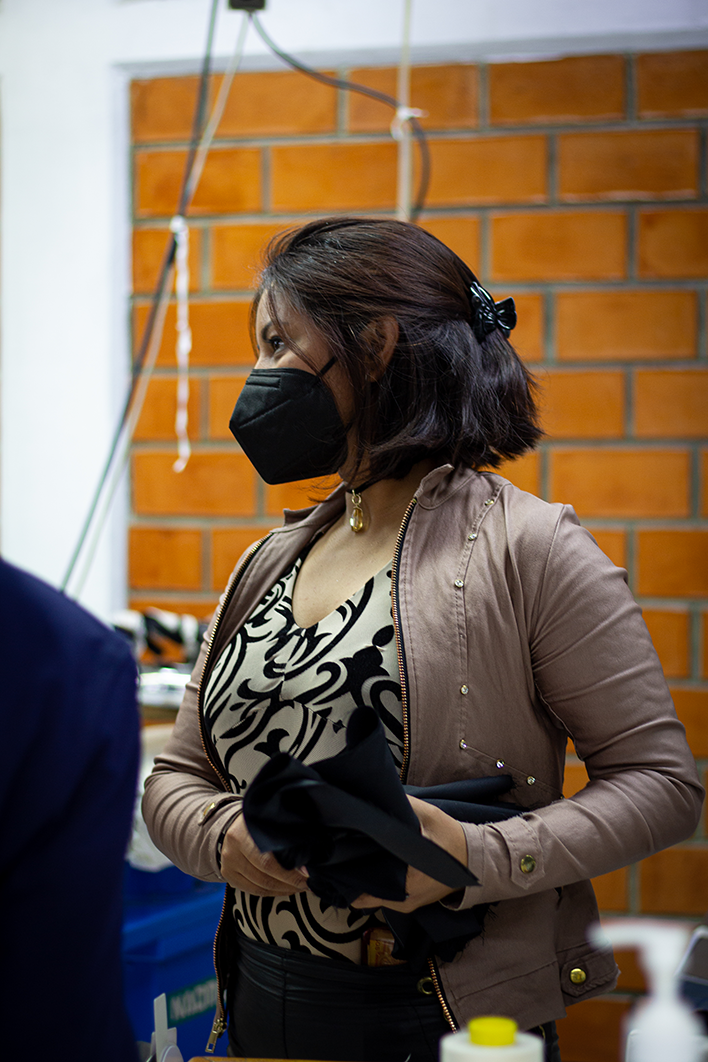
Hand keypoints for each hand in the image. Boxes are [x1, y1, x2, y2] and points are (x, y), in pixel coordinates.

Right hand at [221, 813, 308, 895]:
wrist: (235, 823)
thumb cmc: (260, 822)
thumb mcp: (271, 821)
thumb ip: (287, 837)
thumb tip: (308, 863)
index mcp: (242, 833)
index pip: (268, 861)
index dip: (290, 872)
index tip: (308, 875)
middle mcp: (232, 850)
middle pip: (264, 876)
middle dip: (290, 882)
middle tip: (308, 883)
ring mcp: (228, 864)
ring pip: (260, 886)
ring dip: (284, 889)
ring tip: (300, 886)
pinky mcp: (229, 876)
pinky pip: (254, 890)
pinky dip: (273, 892)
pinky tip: (286, 888)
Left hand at [350, 796, 467, 912]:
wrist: (474, 858)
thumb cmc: (452, 839)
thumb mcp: (429, 815)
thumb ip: (403, 806)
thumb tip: (379, 795)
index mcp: (408, 881)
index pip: (364, 887)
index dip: (347, 872)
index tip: (337, 858)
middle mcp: (404, 899)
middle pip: (363, 894)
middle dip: (351, 876)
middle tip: (341, 855)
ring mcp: (406, 904)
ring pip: (372, 897)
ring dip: (363, 881)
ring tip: (353, 859)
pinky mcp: (409, 902)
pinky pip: (383, 896)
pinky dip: (375, 884)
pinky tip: (371, 866)